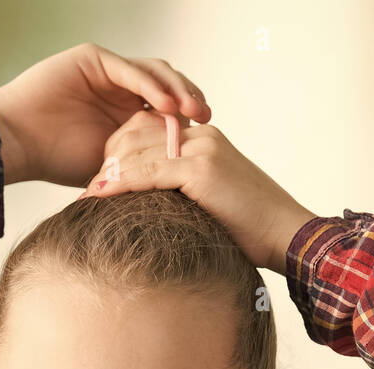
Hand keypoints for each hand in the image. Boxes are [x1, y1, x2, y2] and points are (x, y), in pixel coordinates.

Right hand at [0, 42, 210, 187]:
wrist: (16, 146)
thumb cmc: (53, 161)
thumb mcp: (112, 168)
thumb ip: (140, 165)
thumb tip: (177, 188)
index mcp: (123, 111)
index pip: (166, 106)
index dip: (188, 119)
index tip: (208, 137)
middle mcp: (117, 88)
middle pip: (166, 85)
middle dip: (189, 99)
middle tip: (207, 118)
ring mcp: (106, 72)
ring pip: (153, 73)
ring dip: (175, 89)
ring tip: (191, 110)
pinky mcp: (92, 59)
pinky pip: (130, 70)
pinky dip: (150, 85)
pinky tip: (166, 104)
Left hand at [77, 110, 316, 274]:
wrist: (286, 233)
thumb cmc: (252, 228)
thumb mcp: (212, 202)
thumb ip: (184, 193)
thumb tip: (153, 208)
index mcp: (204, 139)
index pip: (148, 130)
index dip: (119, 152)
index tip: (101, 178)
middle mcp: (202, 136)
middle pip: (137, 134)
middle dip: (107, 160)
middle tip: (87, 188)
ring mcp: (202, 150)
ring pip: (139, 151)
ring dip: (108, 173)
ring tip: (86, 195)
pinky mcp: (201, 169)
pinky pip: (148, 172)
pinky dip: (120, 184)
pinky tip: (99, 196)